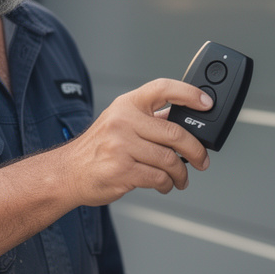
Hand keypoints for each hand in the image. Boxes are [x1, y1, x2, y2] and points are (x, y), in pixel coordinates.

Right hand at [55, 79, 211, 204]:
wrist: (68, 172)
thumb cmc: (98, 148)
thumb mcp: (119, 122)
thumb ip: (150, 119)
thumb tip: (186, 120)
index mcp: (127, 105)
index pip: (163, 89)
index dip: (189, 93)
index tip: (206, 103)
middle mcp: (123, 121)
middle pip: (175, 132)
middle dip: (196, 150)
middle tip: (202, 160)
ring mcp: (121, 146)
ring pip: (169, 159)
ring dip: (182, 173)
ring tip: (181, 178)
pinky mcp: (122, 170)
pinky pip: (158, 177)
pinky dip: (167, 184)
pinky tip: (165, 184)